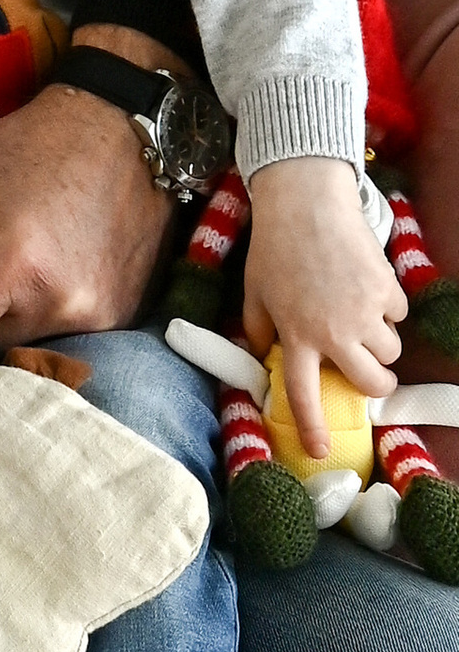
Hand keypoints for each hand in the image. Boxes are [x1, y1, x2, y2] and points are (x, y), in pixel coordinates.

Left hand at [0, 35, 185, 345]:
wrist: (119, 128)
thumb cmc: (22, 147)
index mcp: (6, 268)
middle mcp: (55, 305)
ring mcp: (95, 318)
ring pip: (18, 342)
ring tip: (0, 261)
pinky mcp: (119, 320)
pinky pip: (59, 333)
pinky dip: (37, 311)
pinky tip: (41, 265)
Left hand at [243, 155, 405, 454]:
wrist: (304, 199)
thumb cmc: (274, 244)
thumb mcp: (254, 289)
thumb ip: (257, 327)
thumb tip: (261, 354)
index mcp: (296, 335)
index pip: (304, 394)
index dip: (314, 427)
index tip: (322, 451)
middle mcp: (333, 332)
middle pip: (372, 383)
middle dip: (376, 383)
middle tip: (369, 369)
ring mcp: (363, 312)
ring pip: (390, 352)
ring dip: (380, 340)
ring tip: (359, 313)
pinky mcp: (385, 289)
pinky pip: (398, 315)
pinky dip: (387, 305)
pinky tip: (364, 283)